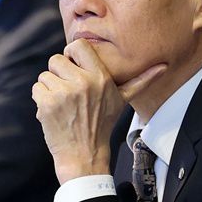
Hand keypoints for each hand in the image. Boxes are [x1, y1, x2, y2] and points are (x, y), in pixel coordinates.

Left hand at [32, 39, 165, 183]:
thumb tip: (164, 66)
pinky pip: (37, 89)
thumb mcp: (123, 100)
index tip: (74, 69)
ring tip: (63, 105)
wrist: (84, 156)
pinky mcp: (47, 104)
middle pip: (56, 59)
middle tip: (69, 94)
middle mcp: (83, 82)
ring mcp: (64, 93)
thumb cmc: (102, 125)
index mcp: (101, 77)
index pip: (77, 45)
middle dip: (59, 75)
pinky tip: (54, 112)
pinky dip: (41, 100)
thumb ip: (142, 81)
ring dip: (50, 89)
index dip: (72, 55)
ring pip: (45, 76)